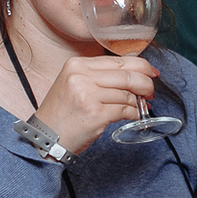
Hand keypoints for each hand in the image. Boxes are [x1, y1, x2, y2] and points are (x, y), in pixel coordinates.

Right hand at [34, 53, 157, 153]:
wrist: (45, 137)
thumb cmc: (63, 113)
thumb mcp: (75, 84)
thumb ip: (100, 77)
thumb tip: (136, 75)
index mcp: (77, 64)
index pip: (118, 60)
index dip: (141, 66)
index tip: (152, 73)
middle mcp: (81, 76)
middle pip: (127, 75)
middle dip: (145, 84)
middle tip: (151, 92)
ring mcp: (88, 95)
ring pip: (127, 94)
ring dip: (137, 103)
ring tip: (137, 107)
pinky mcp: (95, 114)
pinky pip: (125, 110)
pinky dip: (133, 114)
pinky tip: (131, 116)